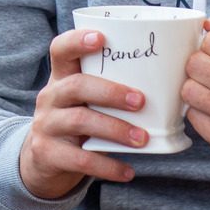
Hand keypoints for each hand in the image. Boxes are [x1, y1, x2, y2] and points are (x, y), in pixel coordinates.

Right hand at [18, 27, 145, 199]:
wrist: (42, 160)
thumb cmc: (77, 121)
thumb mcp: (83, 100)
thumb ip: (108, 88)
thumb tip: (167, 86)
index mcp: (61, 77)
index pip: (60, 50)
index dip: (77, 41)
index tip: (101, 38)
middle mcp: (50, 97)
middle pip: (76, 86)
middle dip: (111, 92)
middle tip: (140, 101)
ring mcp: (46, 125)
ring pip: (80, 120)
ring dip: (115, 129)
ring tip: (142, 139)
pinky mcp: (48, 153)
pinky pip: (80, 158)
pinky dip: (107, 165)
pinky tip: (127, 171)